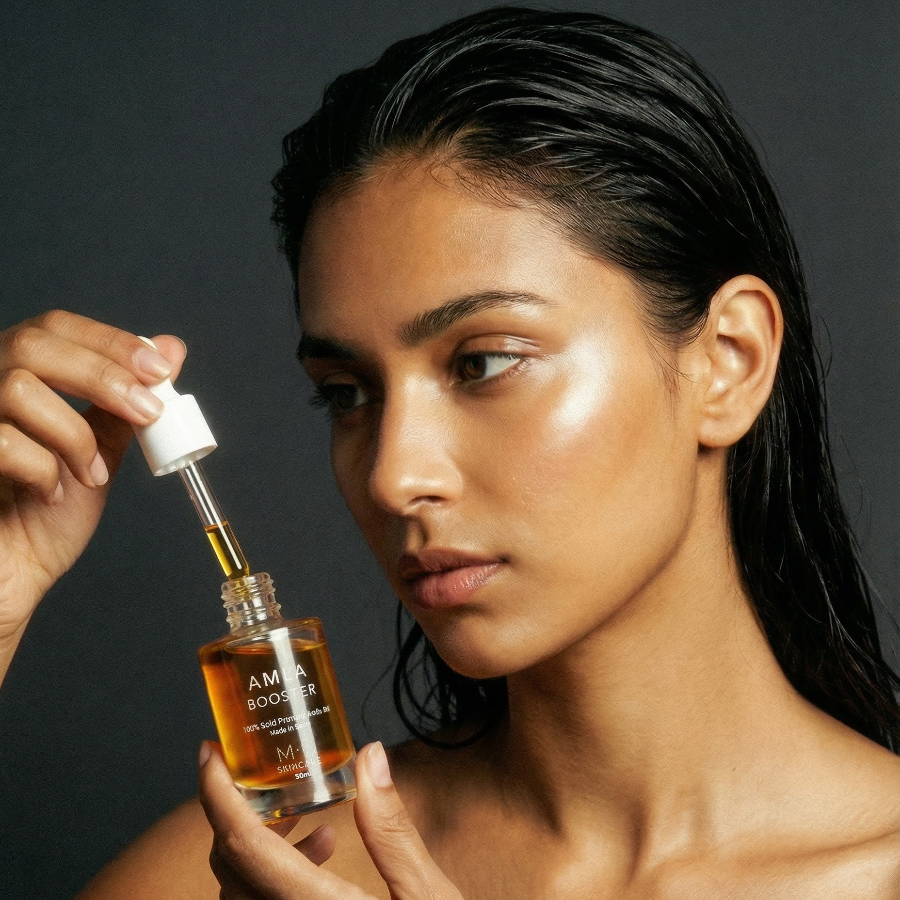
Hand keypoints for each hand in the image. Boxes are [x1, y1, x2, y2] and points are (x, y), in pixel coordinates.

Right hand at [0, 310, 184, 680]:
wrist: (14, 568)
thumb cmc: (47, 511)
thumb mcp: (99, 448)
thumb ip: (127, 402)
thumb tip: (171, 349)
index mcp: (19, 372)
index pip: (58, 327)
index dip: (110, 341)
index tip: (160, 369)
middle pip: (34, 343)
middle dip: (102, 375)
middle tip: (148, 413)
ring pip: (17, 388)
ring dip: (74, 436)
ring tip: (92, 474)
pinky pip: (2, 442)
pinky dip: (44, 470)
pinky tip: (54, 493)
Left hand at [199, 741, 464, 899]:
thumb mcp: (427, 899)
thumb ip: (392, 829)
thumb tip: (371, 757)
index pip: (241, 845)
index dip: (216, 794)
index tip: (210, 753)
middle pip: (229, 866)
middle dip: (238, 810)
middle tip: (263, 773)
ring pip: (238, 891)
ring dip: (257, 844)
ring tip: (305, 817)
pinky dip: (272, 874)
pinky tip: (323, 854)